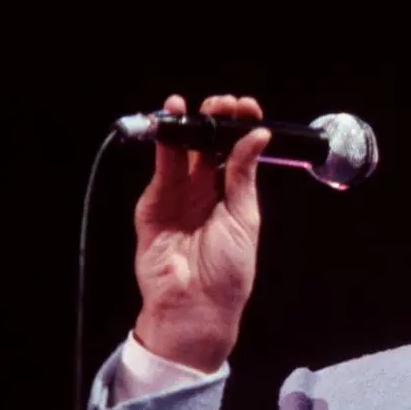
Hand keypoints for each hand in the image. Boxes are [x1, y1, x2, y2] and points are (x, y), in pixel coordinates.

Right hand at [131, 94, 271, 371]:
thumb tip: (257, 135)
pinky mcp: (153, 204)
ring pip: (182, 150)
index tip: (249, 108)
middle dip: (215, 119)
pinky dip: (166, 143)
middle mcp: (203, 190)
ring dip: (188, 124)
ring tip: (195, 103)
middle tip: (225, 103)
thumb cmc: (228, 271)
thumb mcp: (243, 216)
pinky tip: (175, 121)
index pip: (234, 150)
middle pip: (207, 144)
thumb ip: (243, 175)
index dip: (239, 126)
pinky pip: (161, 168)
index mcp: (230, 193)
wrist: (197, 306)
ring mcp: (177, 194)